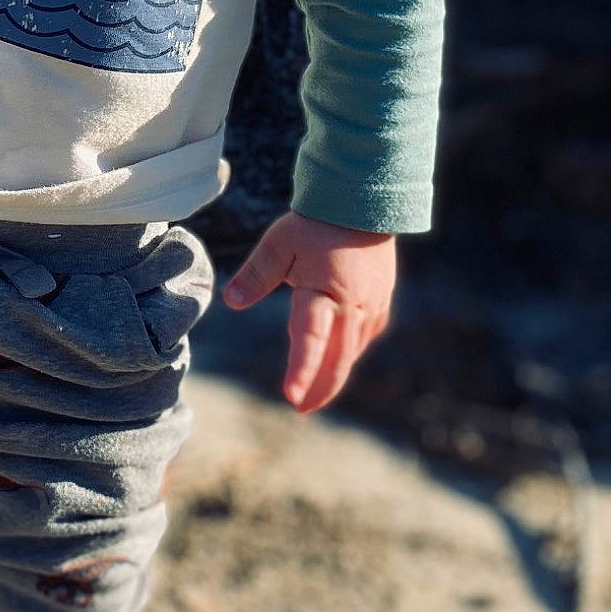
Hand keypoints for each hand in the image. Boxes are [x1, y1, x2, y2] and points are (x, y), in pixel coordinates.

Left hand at [222, 210, 394, 414]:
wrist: (364, 204)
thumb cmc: (317, 224)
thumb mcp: (279, 243)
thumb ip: (256, 275)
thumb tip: (231, 302)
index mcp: (324, 293)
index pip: (311, 340)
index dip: (302, 371)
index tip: (291, 398)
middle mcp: (351, 308)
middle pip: (337, 361)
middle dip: (319, 389)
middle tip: (300, 408)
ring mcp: (370, 309)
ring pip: (352, 353)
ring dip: (334, 376)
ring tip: (313, 396)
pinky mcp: (379, 305)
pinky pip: (363, 340)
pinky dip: (348, 356)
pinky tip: (337, 364)